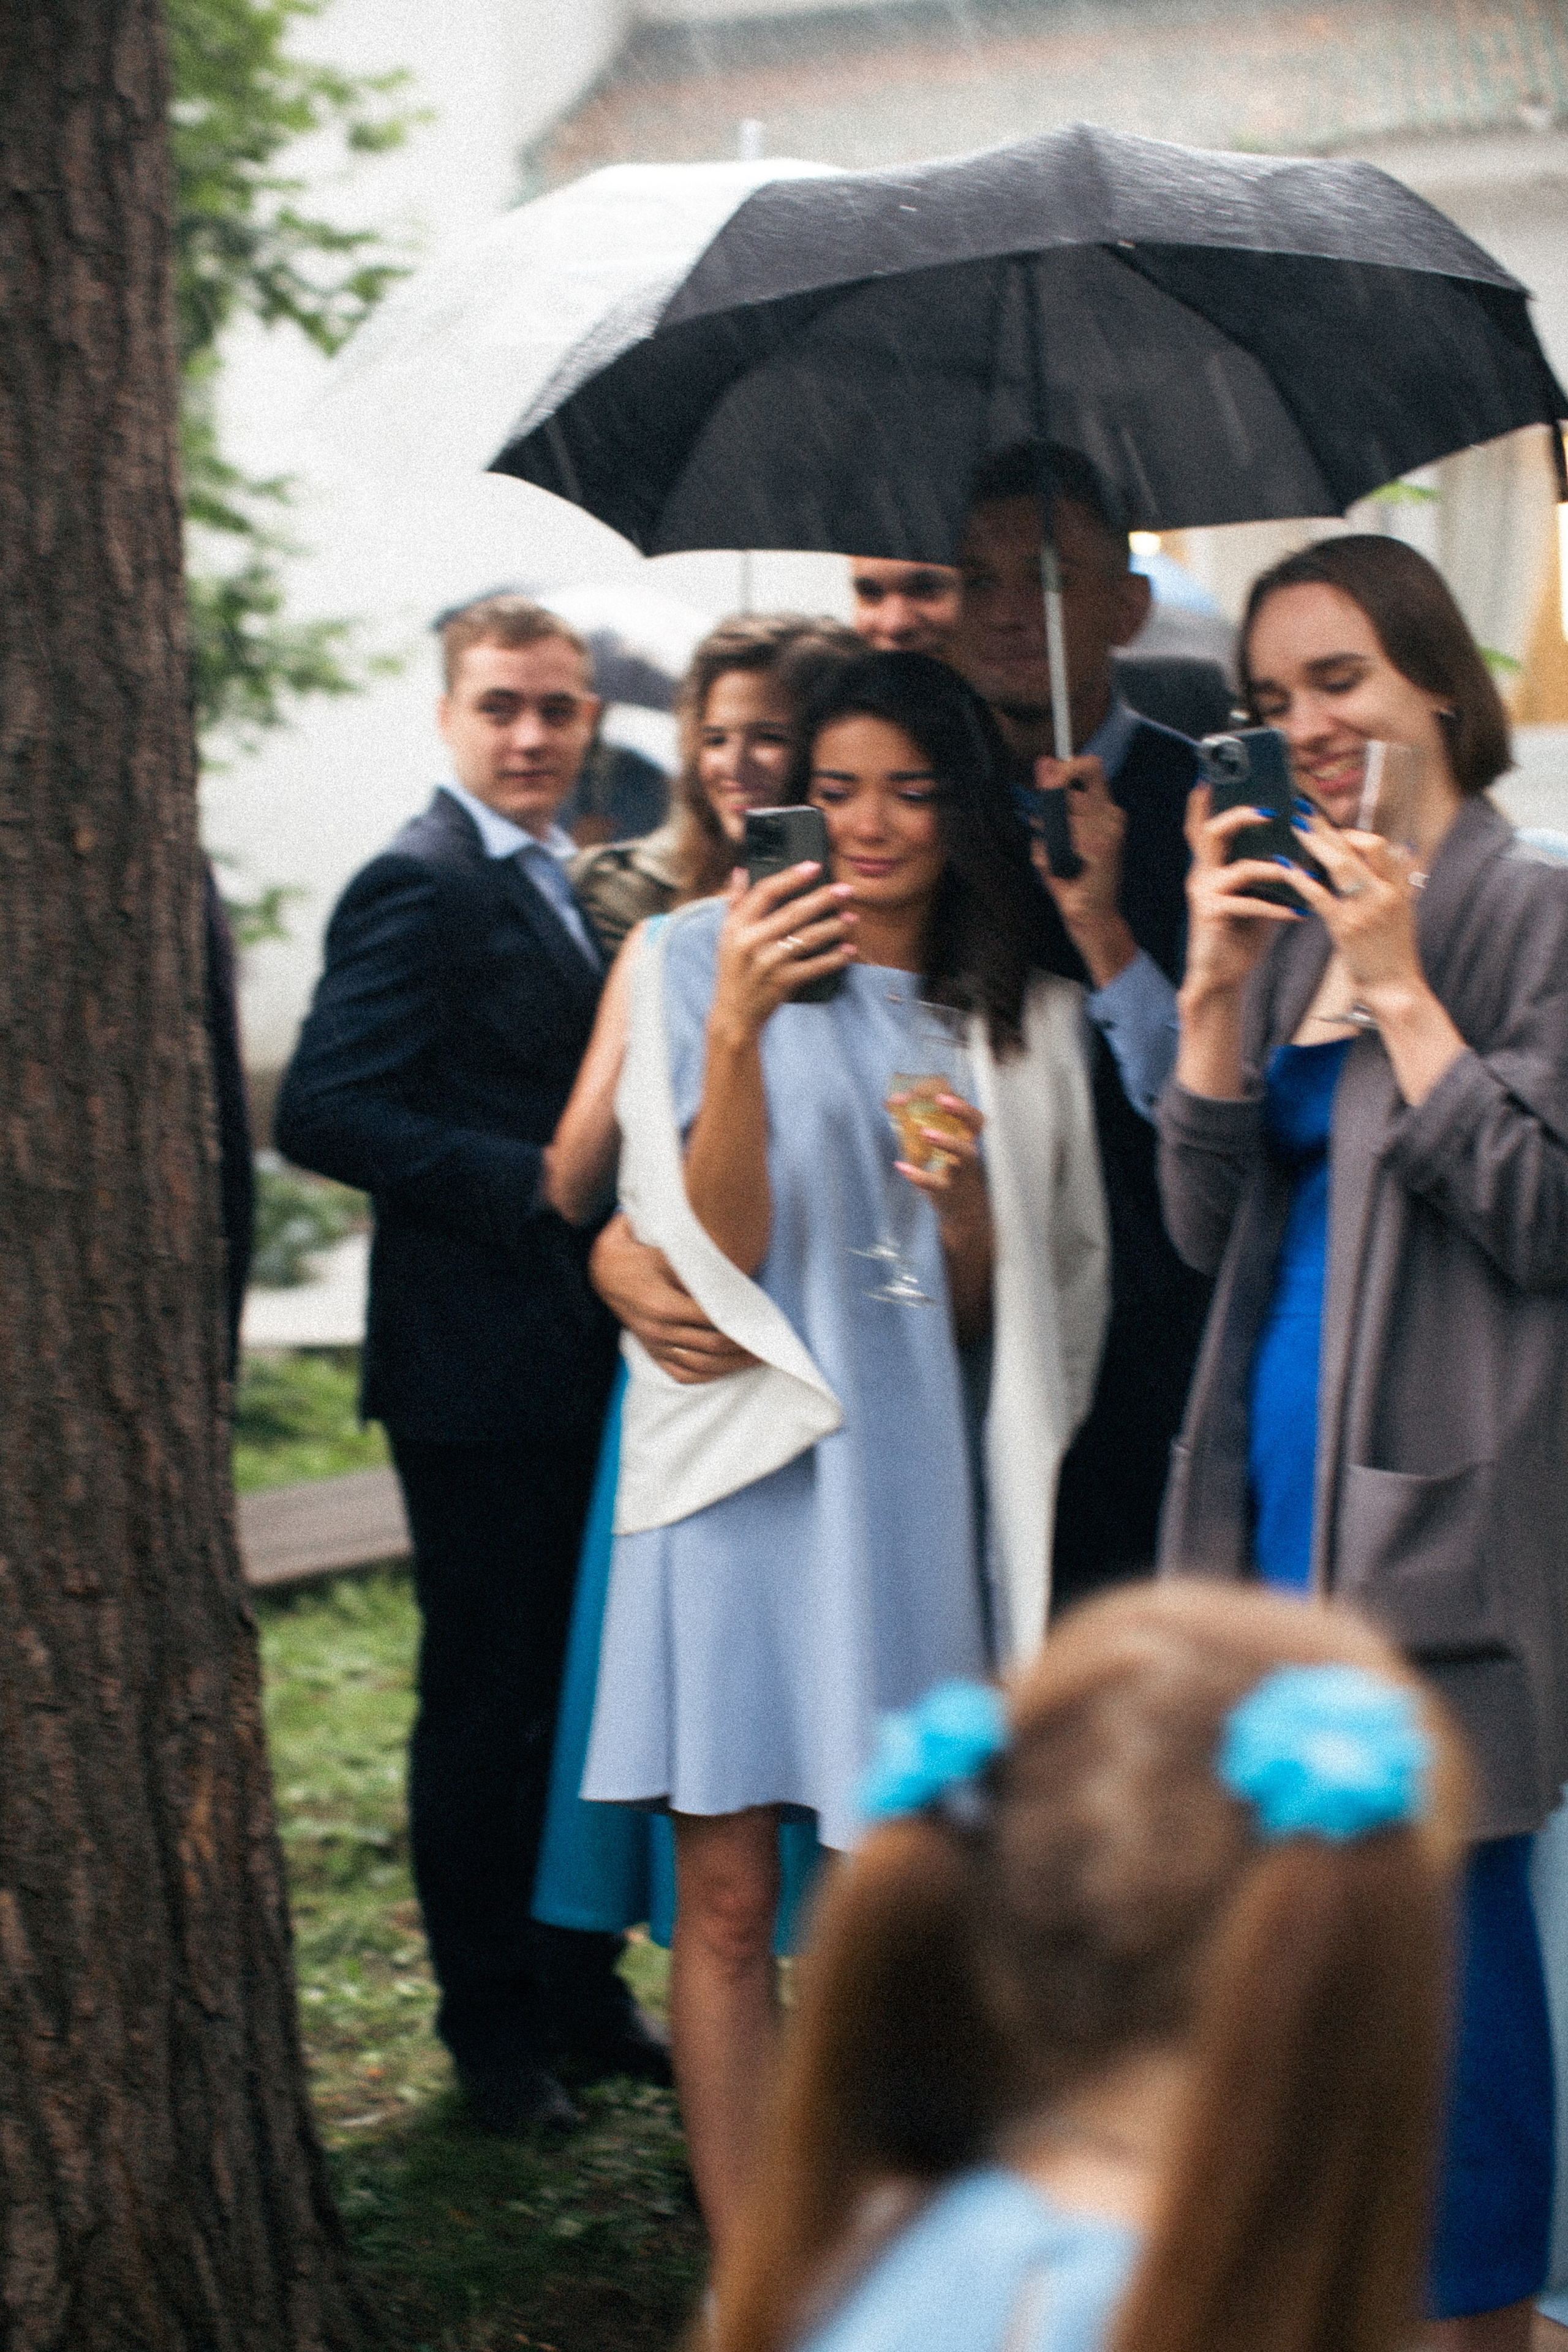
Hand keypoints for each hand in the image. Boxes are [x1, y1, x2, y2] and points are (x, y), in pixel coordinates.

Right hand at [588, 1213, 757, 1384]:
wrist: (603, 1269)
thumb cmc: (637, 1251)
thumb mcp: (663, 1248)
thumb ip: (693, 1260)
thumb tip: (731, 1266)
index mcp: (663, 1305)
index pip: (714, 1321)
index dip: (742, 1323)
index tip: (764, 1320)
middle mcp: (659, 1330)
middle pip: (713, 1347)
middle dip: (745, 1347)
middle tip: (771, 1343)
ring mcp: (655, 1344)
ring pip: (701, 1366)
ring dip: (732, 1365)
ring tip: (758, 1358)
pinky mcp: (652, 1351)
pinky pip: (682, 1373)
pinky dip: (707, 1375)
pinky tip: (727, 1369)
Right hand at [709, 863, 855, 1048]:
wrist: (733, 1015)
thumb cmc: (733, 970)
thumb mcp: (726, 936)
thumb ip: (735, 903)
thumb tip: (742, 871)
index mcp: (737, 925)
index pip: (766, 892)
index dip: (792, 876)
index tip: (815, 866)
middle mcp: (751, 942)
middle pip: (793, 912)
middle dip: (823, 899)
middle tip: (845, 890)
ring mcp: (768, 963)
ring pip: (808, 938)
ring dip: (833, 928)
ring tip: (851, 920)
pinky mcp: (783, 982)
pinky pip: (815, 966)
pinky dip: (834, 959)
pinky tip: (848, 951)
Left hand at [892, 1090, 988, 1242]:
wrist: (960, 1211)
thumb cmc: (946, 1170)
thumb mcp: (934, 1144)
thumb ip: (915, 1124)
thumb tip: (889, 1101)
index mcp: (965, 1134)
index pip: (965, 1106)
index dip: (949, 1096)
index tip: (924, 1090)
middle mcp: (969, 1148)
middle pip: (977, 1123)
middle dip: (961, 1109)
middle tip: (941, 1100)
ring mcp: (961, 1171)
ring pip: (965, 1153)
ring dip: (948, 1141)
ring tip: (926, 1133)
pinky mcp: (948, 1192)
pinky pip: (936, 1183)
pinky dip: (919, 1175)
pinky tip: (901, 1167)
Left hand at [1029, 756, 1136, 986]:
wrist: (1091, 914)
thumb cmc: (1073, 876)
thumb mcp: (1059, 832)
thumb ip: (1053, 797)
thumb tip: (1043, 761)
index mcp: (1105, 808)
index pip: (1091, 767)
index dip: (1067, 765)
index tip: (1048, 775)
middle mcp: (1113, 815)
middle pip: (1070, 792)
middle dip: (1048, 808)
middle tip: (1043, 827)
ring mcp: (1111, 831)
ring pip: (1064, 817)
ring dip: (1048, 834)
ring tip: (1055, 854)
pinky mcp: (1103, 849)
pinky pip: (1065, 839)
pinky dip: (1052, 855)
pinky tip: (1063, 869)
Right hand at [1180, 784, 1303, 1003]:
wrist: (1221, 975)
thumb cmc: (1241, 934)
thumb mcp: (1253, 894)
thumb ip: (1266, 868)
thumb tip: (1301, 843)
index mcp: (1210, 865)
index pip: (1201, 826)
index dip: (1203, 800)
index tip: (1213, 775)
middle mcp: (1202, 874)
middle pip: (1209, 832)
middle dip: (1239, 816)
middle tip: (1270, 812)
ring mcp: (1205, 895)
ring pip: (1239, 868)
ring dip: (1274, 868)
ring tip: (1299, 871)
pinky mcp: (1212, 916)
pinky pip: (1249, 905)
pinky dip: (1277, 909)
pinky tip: (1299, 914)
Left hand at [1279, 812, 1425, 1003]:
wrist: (1394, 986)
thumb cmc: (1391, 952)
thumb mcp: (1398, 913)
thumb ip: (1384, 887)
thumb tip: (1371, 862)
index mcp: (1400, 888)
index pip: (1380, 846)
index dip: (1353, 833)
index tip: (1332, 828)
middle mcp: (1387, 893)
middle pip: (1360, 846)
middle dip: (1330, 828)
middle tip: (1305, 812)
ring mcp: (1368, 909)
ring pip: (1342, 864)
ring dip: (1316, 842)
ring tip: (1296, 828)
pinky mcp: (1347, 927)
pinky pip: (1320, 895)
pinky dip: (1301, 878)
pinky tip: (1285, 867)